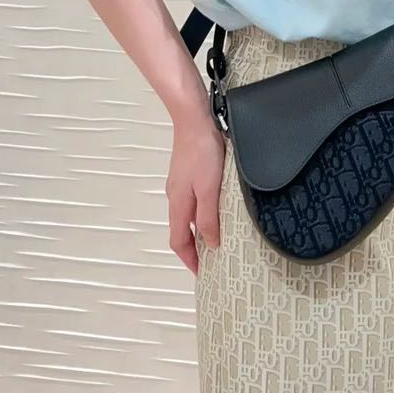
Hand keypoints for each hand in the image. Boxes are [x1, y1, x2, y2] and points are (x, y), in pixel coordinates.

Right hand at [167, 109, 225, 275]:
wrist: (194, 119)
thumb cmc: (201, 151)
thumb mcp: (209, 189)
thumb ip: (208, 217)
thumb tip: (211, 243)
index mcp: (178, 204)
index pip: (179, 242)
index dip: (190, 261)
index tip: (202, 273)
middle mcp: (176, 196)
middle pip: (181, 231)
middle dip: (194, 249)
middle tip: (212, 260)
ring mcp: (181, 184)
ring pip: (187, 216)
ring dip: (198, 231)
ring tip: (217, 238)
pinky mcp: (188, 173)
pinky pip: (192, 201)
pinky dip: (201, 213)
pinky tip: (216, 209)